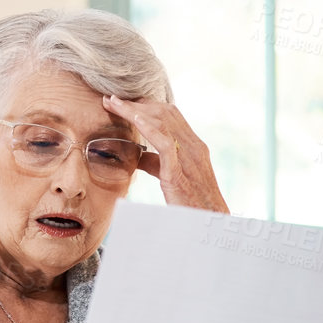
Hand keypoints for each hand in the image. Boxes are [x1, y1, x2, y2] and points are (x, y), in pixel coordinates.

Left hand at [103, 94, 228, 213]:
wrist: (210, 222)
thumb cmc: (191, 203)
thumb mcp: (171, 177)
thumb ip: (156, 164)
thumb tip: (138, 155)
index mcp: (193, 146)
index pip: (170, 116)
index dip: (145, 106)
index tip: (123, 103)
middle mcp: (193, 146)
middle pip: (164, 113)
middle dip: (136, 104)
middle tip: (112, 100)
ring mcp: (189, 156)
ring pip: (162, 122)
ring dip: (134, 110)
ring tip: (114, 104)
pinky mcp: (179, 171)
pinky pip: (164, 142)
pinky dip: (147, 126)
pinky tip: (132, 118)